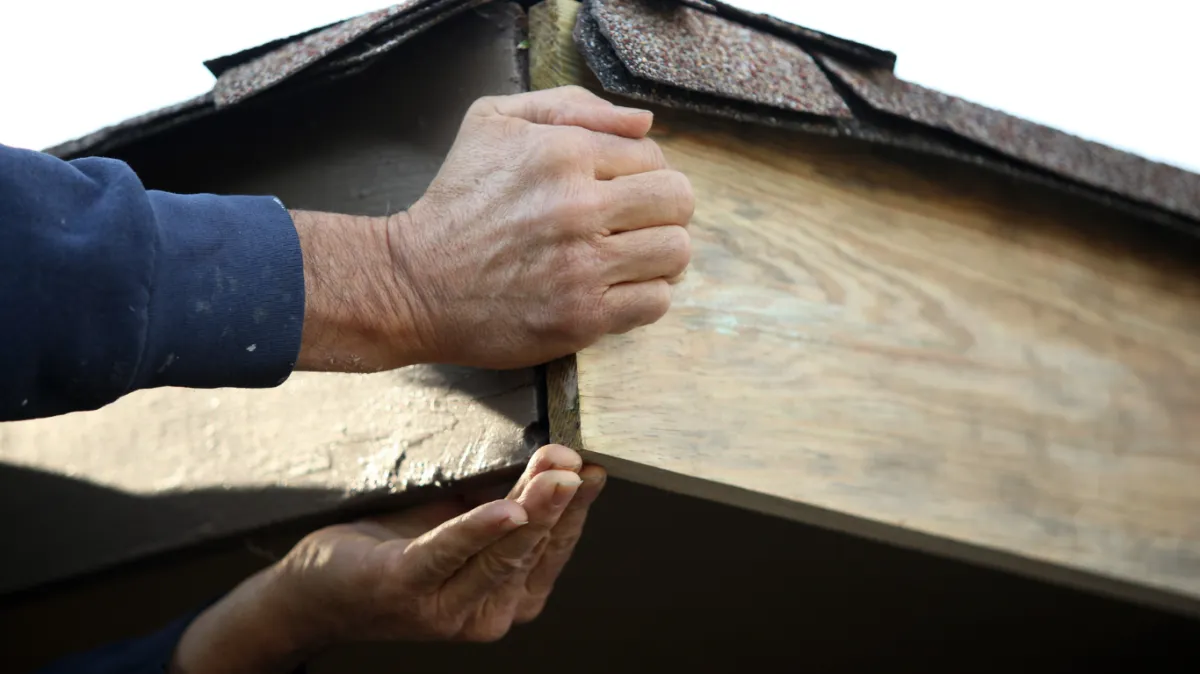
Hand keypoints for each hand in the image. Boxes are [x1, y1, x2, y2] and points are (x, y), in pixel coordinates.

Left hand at [170, 445, 605, 672]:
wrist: (318, 592)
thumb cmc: (394, 557)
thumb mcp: (462, 529)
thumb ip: (503, 504)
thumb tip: (552, 462)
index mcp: (507, 599)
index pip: (554, 550)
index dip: (576, 510)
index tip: (590, 469)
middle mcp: (485, 613)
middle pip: (533, 549)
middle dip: (559, 502)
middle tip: (576, 464)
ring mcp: (445, 607)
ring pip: (501, 551)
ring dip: (533, 507)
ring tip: (554, 474)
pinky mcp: (406, 585)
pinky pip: (449, 553)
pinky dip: (479, 529)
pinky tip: (507, 510)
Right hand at [293, 86, 693, 371]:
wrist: (413, 282)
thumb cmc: (456, 201)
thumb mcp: (493, 122)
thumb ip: (570, 107)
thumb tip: (644, 123)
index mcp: (564, 152)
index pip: (652, 154)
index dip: (640, 171)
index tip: (617, 190)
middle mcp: (579, 205)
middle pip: (677, 200)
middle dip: (662, 209)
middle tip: (634, 223)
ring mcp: (583, 265)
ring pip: (675, 251)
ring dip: (659, 255)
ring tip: (629, 257)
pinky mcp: (583, 316)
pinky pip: (655, 302)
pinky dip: (644, 296)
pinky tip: (615, 289)